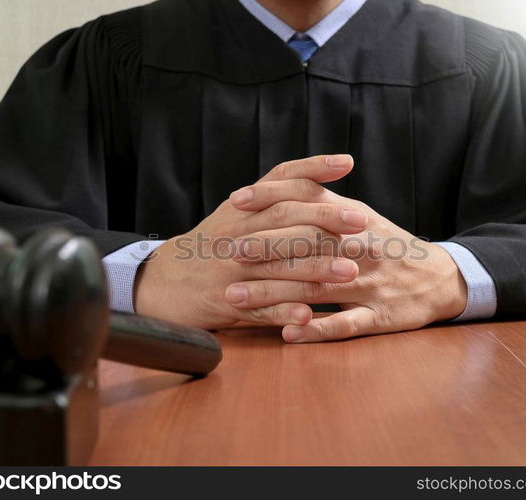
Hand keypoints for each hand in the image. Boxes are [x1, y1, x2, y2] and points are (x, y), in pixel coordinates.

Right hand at [134, 155, 367, 329]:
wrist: (165, 282)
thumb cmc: (213, 246)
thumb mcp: (235, 215)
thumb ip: (271, 197)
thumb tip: (319, 180)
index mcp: (241, 209)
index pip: (279, 180)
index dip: (312, 168)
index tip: (346, 163)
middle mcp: (235, 234)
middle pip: (282, 219)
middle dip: (323, 220)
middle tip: (361, 223)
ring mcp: (229, 269)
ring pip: (275, 266)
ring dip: (314, 269)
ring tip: (349, 271)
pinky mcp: (224, 302)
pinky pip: (257, 308)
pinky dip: (282, 310)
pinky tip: (307, 315)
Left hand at [226, 170, 467, 341]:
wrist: (438, 277)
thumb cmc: (386, 244)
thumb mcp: (359, 215)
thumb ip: (323, 199)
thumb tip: (278, 183)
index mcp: (353, 219)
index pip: (309, 199)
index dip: (272, 197)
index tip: (236, 200)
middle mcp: (361, 248)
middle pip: (309, 243)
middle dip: (267, 247)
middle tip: (230, 251)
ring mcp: (370, 284)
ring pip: (317, 286)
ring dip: (275, 292)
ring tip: (237, 297)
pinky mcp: (380, 317)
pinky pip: (345, 324)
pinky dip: (316, 329)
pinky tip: (288, 333)